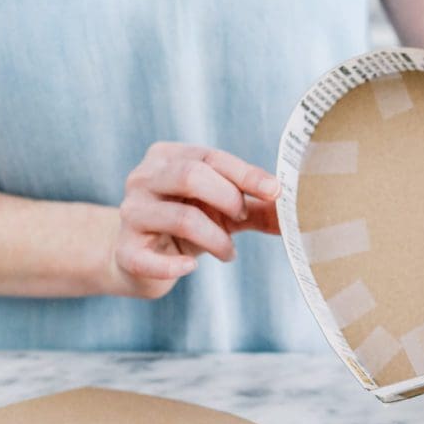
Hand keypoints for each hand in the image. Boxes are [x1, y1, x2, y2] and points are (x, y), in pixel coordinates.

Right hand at [108, 142, 280, 298]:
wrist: (139, 258)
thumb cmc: (188, 223)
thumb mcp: (224, 210)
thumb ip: (258, 206)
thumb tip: (299, 210)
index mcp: (167, 157)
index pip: (211, 157)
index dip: (246, 174)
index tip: (276, 191)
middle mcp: (143, 177)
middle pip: (191, 176)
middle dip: (228, 199)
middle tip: (241, 219)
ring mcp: (130, 213)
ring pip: (181, 218)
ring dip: (216, 239)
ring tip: (229, 253)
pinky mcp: (124, 250)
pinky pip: (149, 258)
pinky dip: (176, 265)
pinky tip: (192, 266)